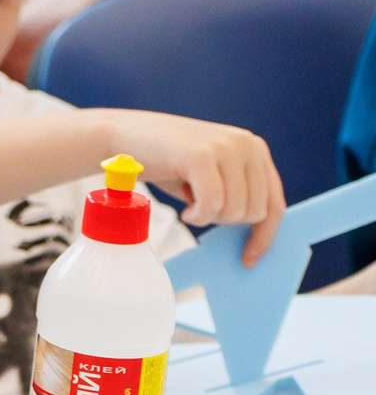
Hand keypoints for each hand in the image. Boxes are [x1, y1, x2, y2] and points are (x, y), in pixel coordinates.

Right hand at [94, 109, 284, 264]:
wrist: (119, 136)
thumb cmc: (163, 161)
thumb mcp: (210, 174)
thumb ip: (235, 192)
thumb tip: (256, 234)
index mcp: (253, 148)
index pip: (274, 201)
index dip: (264, 235)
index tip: (249, 258)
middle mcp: (246, 144)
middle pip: (256, 211)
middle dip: (225, 221)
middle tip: (199, 210)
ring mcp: (225, 147)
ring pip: (235, 210)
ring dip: (209, 218)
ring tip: (189, 204)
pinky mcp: (201, 155)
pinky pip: (213, 204)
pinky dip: (198, 216)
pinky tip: (185, 209)